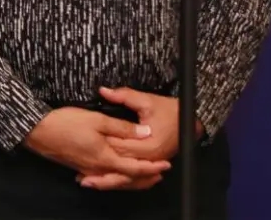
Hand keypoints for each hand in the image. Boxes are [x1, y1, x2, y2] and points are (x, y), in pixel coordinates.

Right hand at [22, 107, 169, 185]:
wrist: (39, 131)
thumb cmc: (67, 123)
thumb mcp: (98, 120)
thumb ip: (122, 128)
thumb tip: (144, 133)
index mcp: (105, 157)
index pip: (134, 168)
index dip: (151, 168)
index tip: (166, 165)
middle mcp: (98, 168)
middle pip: (126, 179)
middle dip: (145, 178)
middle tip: (160, 175)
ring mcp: (88, 169)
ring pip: (116, 179)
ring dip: (132, 179)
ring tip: (145, 175)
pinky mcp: (81, 166)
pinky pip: (104, 175)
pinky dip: (117, 176)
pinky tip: (118, 171)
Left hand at [77, 87, 204, 190]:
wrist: (190, 121)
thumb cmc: (170, 110)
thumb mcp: (147, 100)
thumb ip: (124, 96)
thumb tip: (103, 91)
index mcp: (148, 144)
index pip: (120, 146)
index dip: (102, 145)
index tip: (85, 142)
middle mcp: (148, 158)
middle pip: (120, 164)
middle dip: (101, 166)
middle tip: (80, 167)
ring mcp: (150, 164)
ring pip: (125, 175)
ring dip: (107, 178)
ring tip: (86, 179)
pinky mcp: (149, 165)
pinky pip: (132, 175)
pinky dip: (118, 178)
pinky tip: (103, 178)